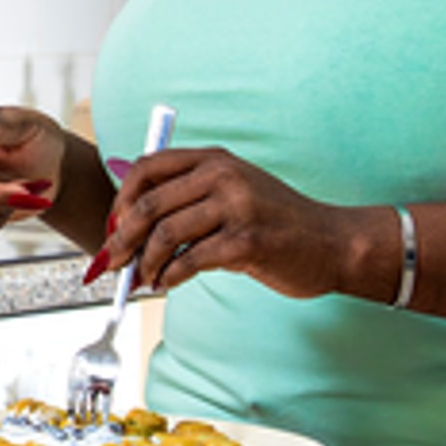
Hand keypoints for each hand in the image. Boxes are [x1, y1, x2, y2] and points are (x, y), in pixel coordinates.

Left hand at [92, 143, 393, 302]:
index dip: (121, 199)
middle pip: (149, 204)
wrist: (333, 242)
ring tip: (141, 279)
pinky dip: (169, 277)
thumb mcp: (234, 192)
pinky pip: (190, 262)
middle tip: (112, 262)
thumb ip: (189, 196)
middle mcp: (223, 176)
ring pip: (165, 235)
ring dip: (144, 262)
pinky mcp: (247, 241)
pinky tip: (166, 285)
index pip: (148, 168)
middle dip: (121, 238)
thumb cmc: (277, 222)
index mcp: (214, 160)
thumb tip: (128, 219)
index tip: (113, 227)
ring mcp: (236, 207)